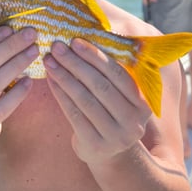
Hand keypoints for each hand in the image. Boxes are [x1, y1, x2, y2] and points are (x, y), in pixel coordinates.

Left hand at [43, 38, 150, 163]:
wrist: (111, 154)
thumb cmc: (111, 113)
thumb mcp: (121, 97)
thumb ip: (112, 74)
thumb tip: (88, 36)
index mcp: (142, 103)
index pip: (118, 74)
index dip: (95, 56)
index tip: (75, 40)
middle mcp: (133, 121)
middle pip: (100, 85)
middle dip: (75, 63)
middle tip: (57, 46)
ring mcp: (115, 136)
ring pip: (85, 99)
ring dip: (64, 76)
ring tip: (49, 60)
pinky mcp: (96, 145)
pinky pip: (74, 114)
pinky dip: (60, 94)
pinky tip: (50, 80)